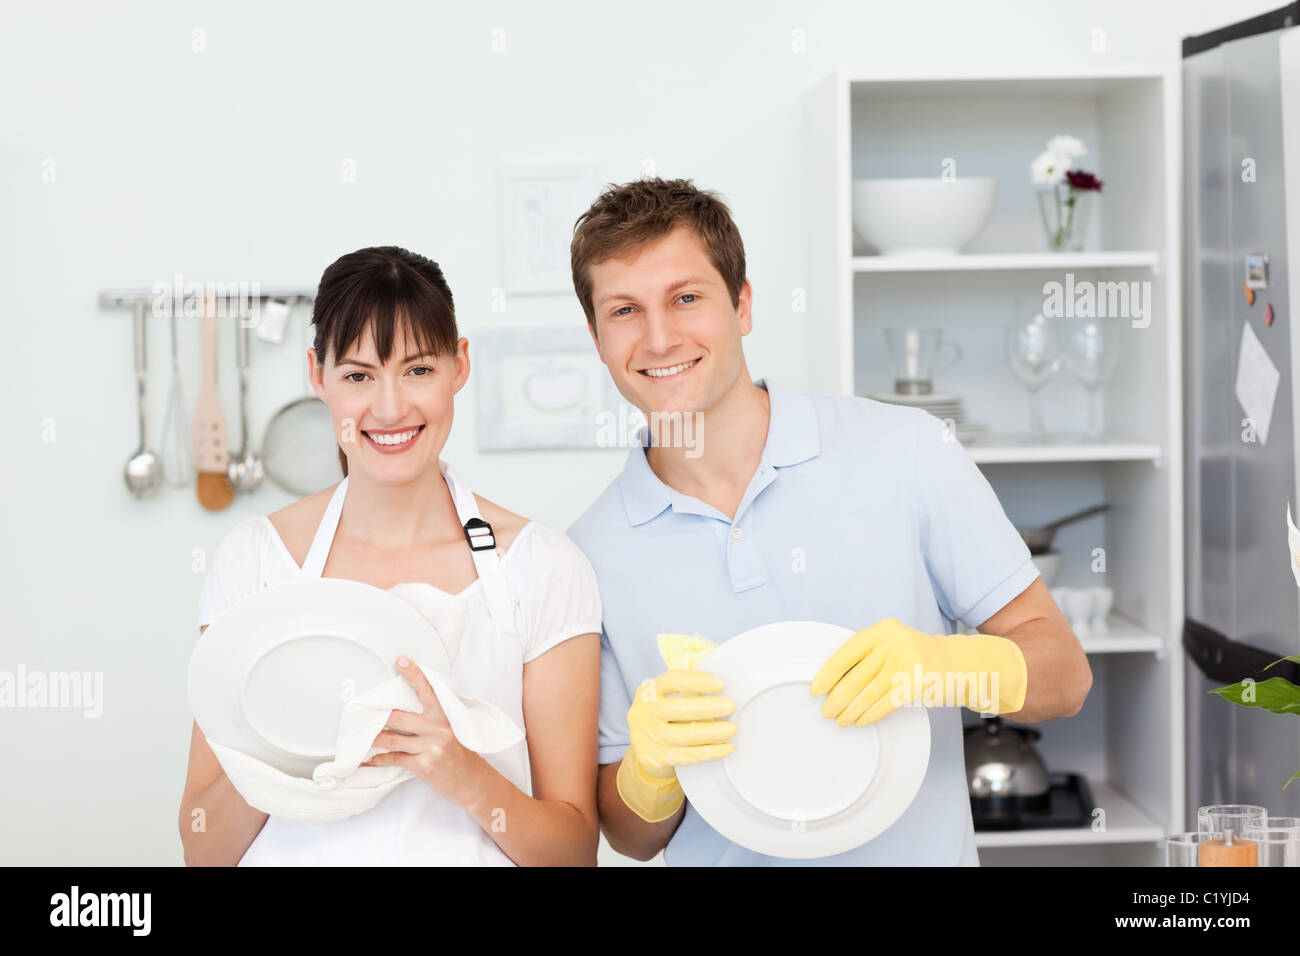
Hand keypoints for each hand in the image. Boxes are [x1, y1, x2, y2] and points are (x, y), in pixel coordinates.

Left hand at [362, 657, 484, 807]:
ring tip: (362, 736)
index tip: (401, 661)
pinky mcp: (423, 765)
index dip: (414, 674)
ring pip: (392, 738)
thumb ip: (434, 718)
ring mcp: (430, 747)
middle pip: (399, 716)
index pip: (428, 690)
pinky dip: (379, 759)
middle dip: (378, 715)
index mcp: (445, 716)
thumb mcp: (452, 729)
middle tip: (362, 710)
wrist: (471, 781)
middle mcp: (438, 729)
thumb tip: (404, 708)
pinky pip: (394, 758)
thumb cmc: (458, 753)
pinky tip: (369, 760)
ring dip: (373, 738)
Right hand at [617, 669, 736, 822]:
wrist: (641, 749)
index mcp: (648, 691)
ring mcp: (649, 737)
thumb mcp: (663, 698)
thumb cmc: (662, 716)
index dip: (697, 680)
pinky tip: (727, 747)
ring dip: (713, 732)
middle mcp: (645, 713)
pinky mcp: (656, 758)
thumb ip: (684, 690)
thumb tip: (720, 687)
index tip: (720, 684)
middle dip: (709, 707)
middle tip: (731, 706)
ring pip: (685, 735)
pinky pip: (688, 756)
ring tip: (733, 728)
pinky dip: (710, 751)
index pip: (672, 680)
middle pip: (680, 708)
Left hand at [809, 618, 1026, 726]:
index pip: (847, 652)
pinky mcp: (920, 682)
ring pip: (870, 692)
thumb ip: (869, 655)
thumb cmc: (918, 657)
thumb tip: (833, 681)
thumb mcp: (893, 644)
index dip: (829, 673)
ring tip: (840, 720)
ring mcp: (909, 661)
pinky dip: (870, 714)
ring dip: (851, 709)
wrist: (962, 663)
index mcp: (883, 630)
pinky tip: (860, 721)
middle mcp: (895, 642)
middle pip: (857, 676)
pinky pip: (888, 703)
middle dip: (838, 697)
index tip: (816, 689)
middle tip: (826, 711)